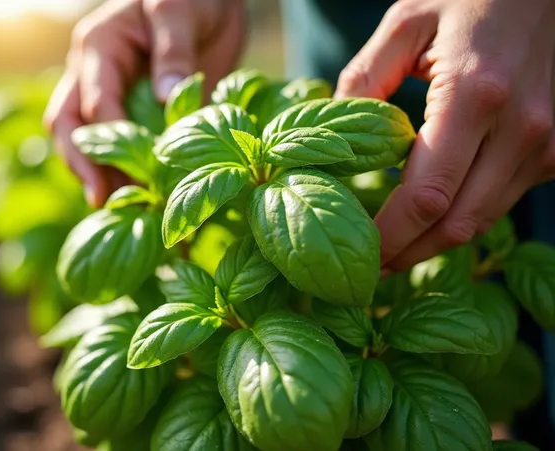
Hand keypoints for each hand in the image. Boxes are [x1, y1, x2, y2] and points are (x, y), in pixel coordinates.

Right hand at [45, 0, 246, 207]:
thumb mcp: (181, 10)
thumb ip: (174, 52)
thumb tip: (165, 98)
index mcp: (99, 47)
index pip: (95, 103)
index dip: (108, 143)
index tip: (127, 177)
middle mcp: (92, 73)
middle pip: (67, 125)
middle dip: (82, 164)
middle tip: (103, 201)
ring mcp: (106, 93)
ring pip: (81, 138)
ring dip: (97, 172)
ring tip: (120, 209)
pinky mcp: (128, 110)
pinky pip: (113, 143)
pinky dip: (119, 169)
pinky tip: (137, 196)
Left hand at [334, 0, 554, 271]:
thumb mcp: (404, 24)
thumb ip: (362, 81)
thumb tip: (335, 142)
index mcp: (476, 97)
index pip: (426, 197)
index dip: (389, 236)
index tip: (355, 252)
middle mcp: (521, 129)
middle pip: (457, 224)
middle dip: (407, 255)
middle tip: (365, 269)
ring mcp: (547, 145)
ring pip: (482, 221)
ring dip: (433, 244)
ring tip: (390, 251)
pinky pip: (501, 201)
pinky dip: (462, 217)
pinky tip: (428, 219)